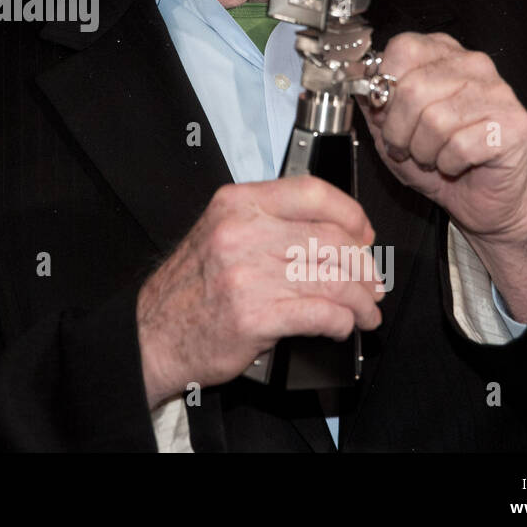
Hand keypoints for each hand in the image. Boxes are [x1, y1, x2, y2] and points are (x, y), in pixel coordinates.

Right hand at [136, 176, 384, 407]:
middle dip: (363, 265)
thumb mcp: (220, 232)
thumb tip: (335, 234)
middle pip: (331, 239)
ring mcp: (248, 275)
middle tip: (372, 282)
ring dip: (361, 300)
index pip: (312, 192)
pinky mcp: (256, 316)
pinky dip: (343, 323)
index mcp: (236, 204)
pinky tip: (342, 326)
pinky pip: (321, 313)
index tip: (364, 233)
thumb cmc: (191, 288)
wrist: (154, 334)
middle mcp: (242, 233)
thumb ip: (269, 223)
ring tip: (366, 311)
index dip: (350, 213)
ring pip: (334, 279)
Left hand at [360, 32, 526, 320]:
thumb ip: (372, 98)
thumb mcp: (390, 126)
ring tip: (432, 156)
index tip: (384, 112)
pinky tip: (454, 164)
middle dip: (398, 128)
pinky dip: (448, 163)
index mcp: (443, 54)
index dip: (383, 87)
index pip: (402, 49)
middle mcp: (474, 65)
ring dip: (423, 150)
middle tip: (404, 146)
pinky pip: (460, 145)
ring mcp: (499, 93)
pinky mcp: (515, 125)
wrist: (481, 197)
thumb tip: (354, 77)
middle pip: (414, 88)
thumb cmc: (438, 158)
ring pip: (435, 119)